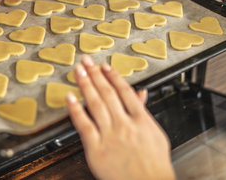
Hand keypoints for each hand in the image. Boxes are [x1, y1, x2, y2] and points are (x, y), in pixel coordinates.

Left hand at [66, 55, 174, 179]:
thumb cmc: (153, 164)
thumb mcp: (155, 134)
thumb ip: (144, 111)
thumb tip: (141, 93)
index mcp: (141, 120)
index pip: (124, 91)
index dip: (113, 76)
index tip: (104, 66)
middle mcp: (124, 124)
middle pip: (107, 93)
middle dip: (95, 74)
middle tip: (86, 61)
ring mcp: (110, 136)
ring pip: (95, 104)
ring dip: (85, 84)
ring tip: (78, 71)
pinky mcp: (96, 149)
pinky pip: (83, 125)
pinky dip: (76, 110)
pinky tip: (70, 97)